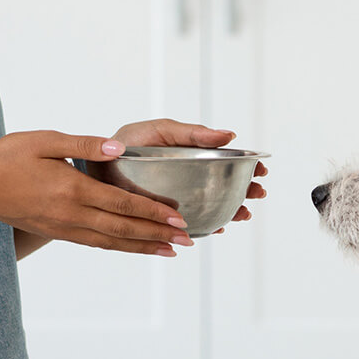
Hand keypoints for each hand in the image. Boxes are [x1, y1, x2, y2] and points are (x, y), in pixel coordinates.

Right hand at [0, 130, 192, 255]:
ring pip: (112, 242)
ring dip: (143, 247)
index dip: (153, 211)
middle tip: (188, 239)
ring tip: (170, 251)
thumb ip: (85, 145)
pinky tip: (136, 248)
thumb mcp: (46, 140)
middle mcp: (72, 214)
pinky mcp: (58, 233)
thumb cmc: (8, 157)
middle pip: (124, 229)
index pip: (122, 204)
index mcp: (72, 189)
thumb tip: (120, 148)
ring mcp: (65, 228)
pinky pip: (96, 244)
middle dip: (158, 235)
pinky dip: (121, 248)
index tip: (178, 216)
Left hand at [112, 119, 267, 233]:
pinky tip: (216, 227)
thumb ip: (192, 133)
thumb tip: (229, 135)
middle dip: (245, 191)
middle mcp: (189, 178)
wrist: (97, 166)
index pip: (226, 161)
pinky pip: (192, 224)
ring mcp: (180, 198)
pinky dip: (207, 226)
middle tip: (257, 194)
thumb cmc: (128, 143)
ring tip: (242, 214)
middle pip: (226, 186)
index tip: (261, 170)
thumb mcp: (161, 131)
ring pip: (214, 207)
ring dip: (232, 211)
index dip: (245, 165)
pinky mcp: (167, 216)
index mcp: (191, 154)